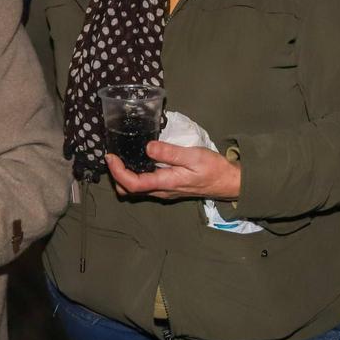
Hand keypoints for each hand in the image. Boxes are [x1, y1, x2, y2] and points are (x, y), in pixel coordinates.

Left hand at [106, 141, 240, 200]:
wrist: (228, 182)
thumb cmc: (213, 168)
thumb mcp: (193, 156)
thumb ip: (170, 153)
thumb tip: (147, 147)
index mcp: (166, 183)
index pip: (133, 184)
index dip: (118, 172)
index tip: (110, 157)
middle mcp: (161, 191)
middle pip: (130, 190)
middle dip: (116, 175)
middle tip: (112, 155)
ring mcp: (164, 191)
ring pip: (136, 190)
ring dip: (123, 176)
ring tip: (120, 156)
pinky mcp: (167, 188)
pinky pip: (144, 186)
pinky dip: (133, 176)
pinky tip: (135, 160)